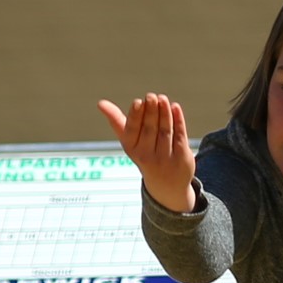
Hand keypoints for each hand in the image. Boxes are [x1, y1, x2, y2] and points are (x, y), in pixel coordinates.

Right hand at [97, 94, 195, 211]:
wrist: (166, 185)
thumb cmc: (144, 154)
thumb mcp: (129, 141)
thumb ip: (117, 121)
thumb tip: (100, 103)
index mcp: (132, 150)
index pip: (133, 131)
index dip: (136, 116)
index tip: (138, 102)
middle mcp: (147, 156)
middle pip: (150, 129)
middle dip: (151, 111)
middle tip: (152, 96)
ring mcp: (166, 159)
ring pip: (165, 131)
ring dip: (164, 113)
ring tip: (162, 99)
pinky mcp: (182, 158)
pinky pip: (179, 136)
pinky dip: (178, 121)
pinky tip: (175, 107)